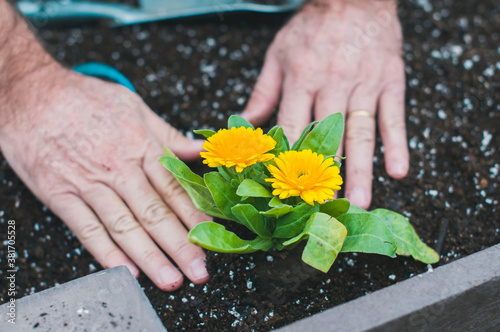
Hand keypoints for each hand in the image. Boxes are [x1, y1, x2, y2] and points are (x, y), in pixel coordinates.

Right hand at [0, 65, 209, 290]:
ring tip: (170, 279)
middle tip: (199, 271)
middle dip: (181, 246)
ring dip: (150, 257)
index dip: (196, 217)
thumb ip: (169, 134)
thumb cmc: (84, 97)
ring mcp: (88, 183)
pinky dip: (106, 252)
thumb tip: (201, 149)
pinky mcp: (59, 194)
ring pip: (125, 227)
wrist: (30, 92)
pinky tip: (126, 271)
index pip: (175, 189)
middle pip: (155, 213)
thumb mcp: (134, 106)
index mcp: (141, 146)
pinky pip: (87, 229)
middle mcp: (119, 168)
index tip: (212, 238)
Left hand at [242, 0, 408, 208]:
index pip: (293, 126)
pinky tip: (398, 171)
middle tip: (325, 209)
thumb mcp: (278, 55)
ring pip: (362, 133)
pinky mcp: (390, 80)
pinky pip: (394, 116)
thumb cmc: (312, 27)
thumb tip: (244, 125)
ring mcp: (364, 83)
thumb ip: (262, 93)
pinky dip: (397, 144)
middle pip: (329, 137)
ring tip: (361, 201)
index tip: (287, 190)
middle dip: (326, 176)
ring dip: (362, 170)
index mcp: (301, 78)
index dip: (289, 159)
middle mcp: (332, 83)